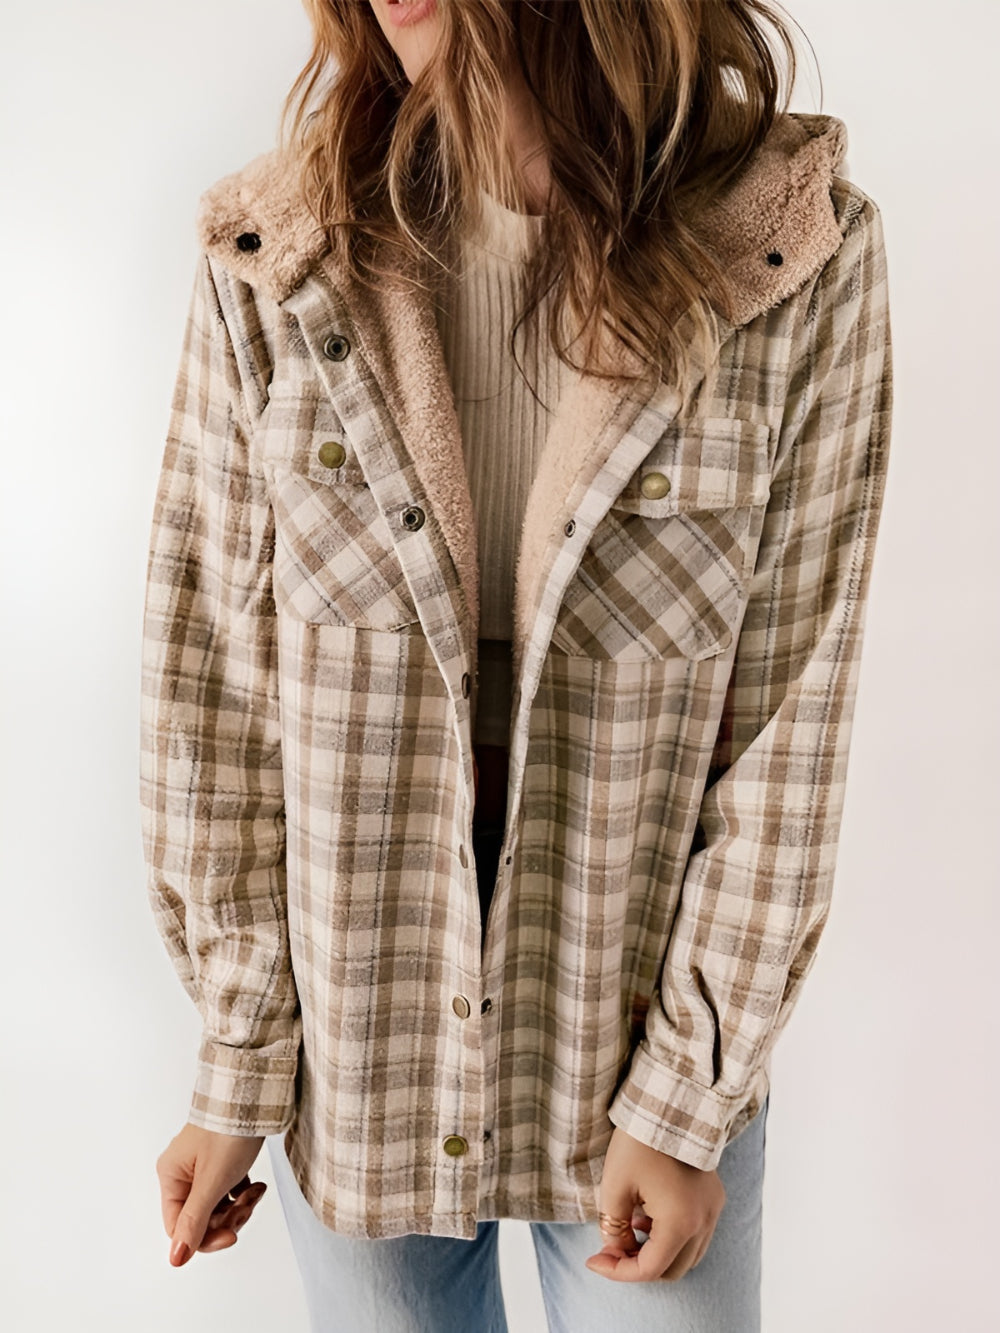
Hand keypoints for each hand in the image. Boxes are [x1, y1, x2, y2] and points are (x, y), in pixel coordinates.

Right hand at [156, 1121, 267, 1265]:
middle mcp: (182, 1171)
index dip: (206, 1238)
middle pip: (201, 1217)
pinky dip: (244, 1192)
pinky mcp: (221, 1160)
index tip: (231, 1236)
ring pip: (217, 1205)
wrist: (253, 1095)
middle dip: (228, 1218)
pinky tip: (257, 1185)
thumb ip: (195, 1221)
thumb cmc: (229, 1131)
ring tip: (256, 1192)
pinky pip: (229, 1189)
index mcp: (171, 1176)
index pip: (180, 1226)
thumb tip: (176, 1258)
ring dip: (239, 1206)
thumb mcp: (212, 1181)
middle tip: (247, 1206)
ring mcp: (202, 1165)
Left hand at [585, 1125, 725, 1281]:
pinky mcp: (715, 1198)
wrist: (668, 1103)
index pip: (649, 1269)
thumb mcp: (615, 1185)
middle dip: (638, 1265)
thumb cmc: (637, 1142)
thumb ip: (613, 1227)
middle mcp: (704, 1222)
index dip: (617, 1271)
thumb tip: (615, 1250)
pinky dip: (672, 1237)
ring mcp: (713, 1210)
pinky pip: (696, 1235)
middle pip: (671, 1270)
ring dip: (657, 1252)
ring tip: (629, 1227)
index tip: (593, 1260)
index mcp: (681, 1222)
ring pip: (686, 1256)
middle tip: (611, 1247)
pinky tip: (647, 1214)